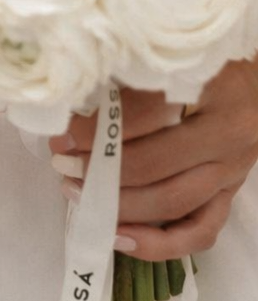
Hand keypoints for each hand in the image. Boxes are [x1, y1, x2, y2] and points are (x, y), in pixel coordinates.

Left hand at [49, 59, 257, 258]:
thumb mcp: (171, 56)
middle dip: (99, 170)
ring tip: (77, 193)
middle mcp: (229, 133)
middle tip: (62, 165)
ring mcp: (233, 168)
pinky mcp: (231, 192)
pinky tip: (119, 237)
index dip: (97, 129)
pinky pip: (200, 231)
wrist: (256, 78)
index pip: (144, 115)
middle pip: (154, 164)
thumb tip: (73, 106)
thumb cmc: (206, 59)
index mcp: (213, 88)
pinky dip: (159, 244)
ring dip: (117, 205)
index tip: (62, 135)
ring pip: (172, 201)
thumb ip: (131, 78)